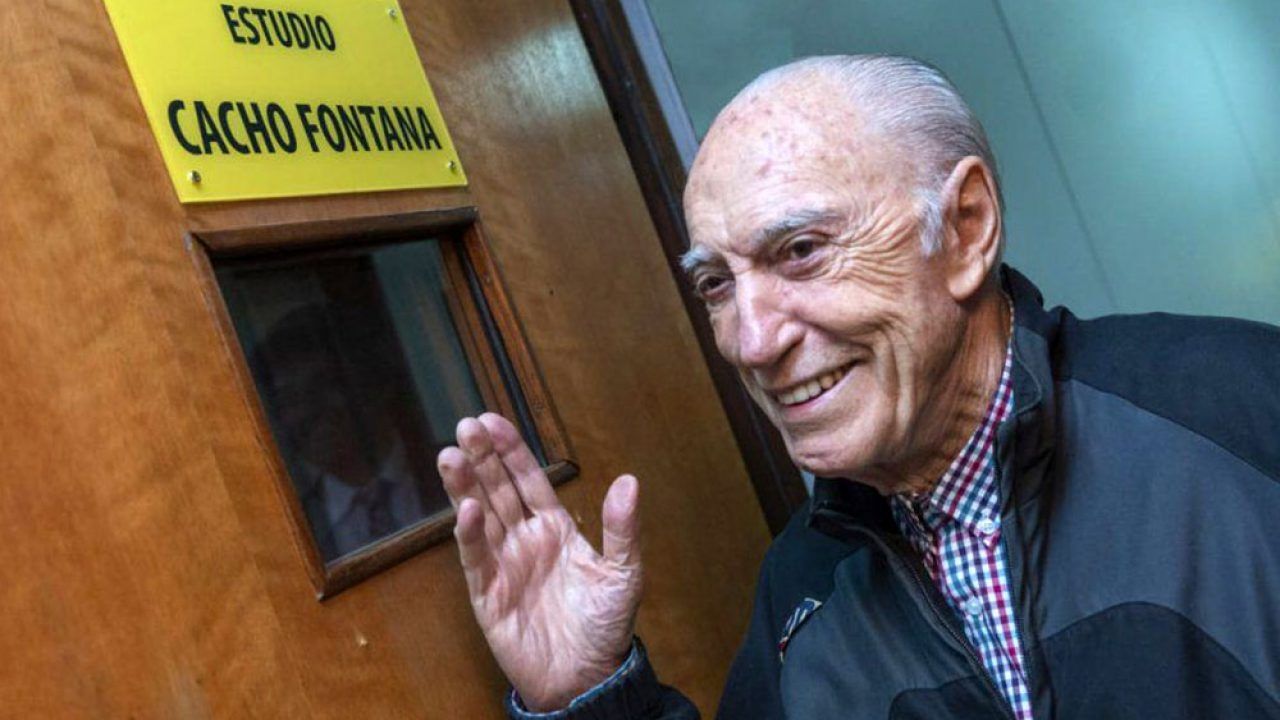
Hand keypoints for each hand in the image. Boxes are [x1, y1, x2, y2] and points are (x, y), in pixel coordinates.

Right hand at [437, 413, 642, 711]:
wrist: (587, 679)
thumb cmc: (606, 626)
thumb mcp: (624, 573)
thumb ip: (623, 528)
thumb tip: (629, 480)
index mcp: (555, 529)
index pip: (528, 480)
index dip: (510, 451)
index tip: (492, 420)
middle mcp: (524, 541)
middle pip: (498, 489)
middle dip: (482, 458)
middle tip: (466, 425)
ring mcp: (503, 565)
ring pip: (480, 516)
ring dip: (464, 486)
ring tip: (450, 455)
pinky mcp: (488, 594)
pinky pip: (475, 558)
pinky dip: (468, 533)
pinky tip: (465, 508)